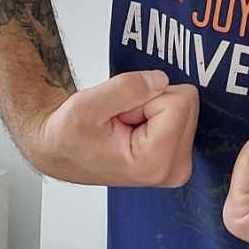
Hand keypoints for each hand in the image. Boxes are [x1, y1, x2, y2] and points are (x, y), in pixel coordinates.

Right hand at [22, 68, 198, 185]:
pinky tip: (135, 130)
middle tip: (122, 120)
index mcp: (154, 162)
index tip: (121, 116)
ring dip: (152, 109)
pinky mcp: (177, 156)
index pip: (180, 101)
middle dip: (151, 103)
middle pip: (187, 103)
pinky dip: (157, 116)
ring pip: (184, 107)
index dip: (145, 98)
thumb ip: (127, 88)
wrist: (61, 152)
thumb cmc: (68, 138)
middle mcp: (173, 169)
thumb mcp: (87, 106)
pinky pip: (181, 114)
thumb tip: (161, 80)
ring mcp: (177, 165)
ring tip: (125, 126)